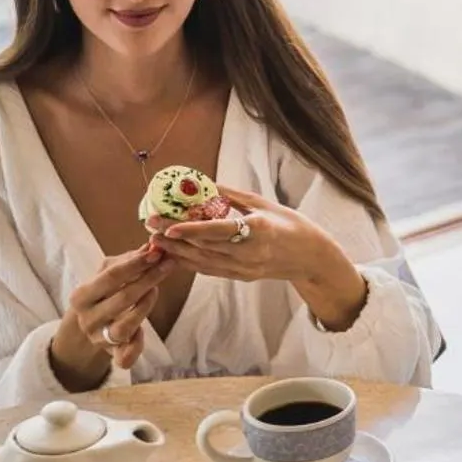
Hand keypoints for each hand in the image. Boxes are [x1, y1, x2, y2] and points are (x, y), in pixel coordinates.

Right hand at [52, 247, 175, 382]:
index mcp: (81, 296)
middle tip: (167, 265)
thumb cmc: (103, 292)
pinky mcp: (111, 355)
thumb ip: (129, 260)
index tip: (156, 252)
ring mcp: (99, 339)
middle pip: (122, 299)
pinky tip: (143, 333)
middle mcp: (87, 319)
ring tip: (155, 290)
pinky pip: (124, 357)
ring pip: (124, 328)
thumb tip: (152, 244)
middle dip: (148, 280)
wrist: (89, 324)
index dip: (136, 264)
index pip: (111, 277)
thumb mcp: (108, 273)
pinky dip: (136, 347)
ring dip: (144, 307)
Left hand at [154, 186, 366, 329]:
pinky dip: (190, 261)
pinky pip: (210, 269)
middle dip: (174, 238)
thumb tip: (206, 184)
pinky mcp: (242, 277)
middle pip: (204, 247)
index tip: (168, 225)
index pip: (219, 231)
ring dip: (177, 251)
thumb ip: (234, 196)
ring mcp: (245, 269)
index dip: (191, 229)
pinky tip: (174, 253)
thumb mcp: (265, 203)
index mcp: (259, 230)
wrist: (311, 258)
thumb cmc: (291, 225)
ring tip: (155, 238)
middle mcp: (250, 253)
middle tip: (150, 225)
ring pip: (203, 261)